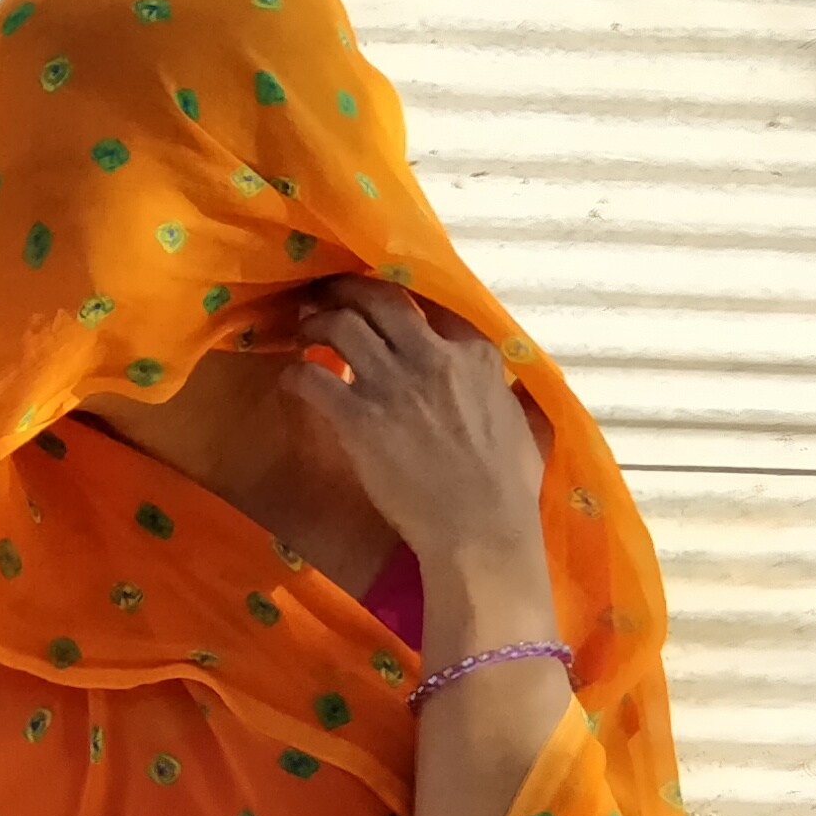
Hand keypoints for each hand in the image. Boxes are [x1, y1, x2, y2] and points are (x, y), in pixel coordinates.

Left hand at [289, 278, 551, 601]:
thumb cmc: (507, 483)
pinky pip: (313, 378)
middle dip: (346, 288)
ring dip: (316, 321)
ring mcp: (393, 386)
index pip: (431, 300)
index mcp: (476, 354)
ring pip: (343, 326)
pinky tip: (293, 378)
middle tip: (326, 293)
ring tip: (304, 327)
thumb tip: (503, 380)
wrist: (478, 527)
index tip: (379, 297)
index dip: (399, 292)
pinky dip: (297, 373)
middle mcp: (433, 358)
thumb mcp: (522, 417)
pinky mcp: (358, 419)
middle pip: (380, 300)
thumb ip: (502, 387)